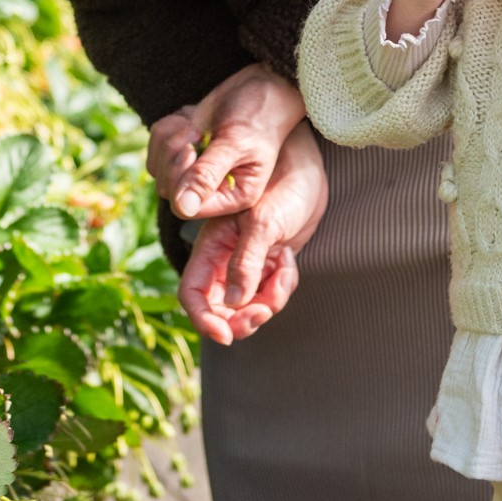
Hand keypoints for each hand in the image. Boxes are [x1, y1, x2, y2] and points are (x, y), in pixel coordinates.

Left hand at [146, 64, 305, 219]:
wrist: (260, 87)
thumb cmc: (257, 116)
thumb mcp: (235, 144)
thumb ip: (208, 175)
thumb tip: (185, 207)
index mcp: (232, 197)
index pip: (186, 208)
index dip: (180, 181)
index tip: (191, 151)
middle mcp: (211, 190)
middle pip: (167, 188)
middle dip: (175, 155)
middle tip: (197, 132)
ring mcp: (193, 171)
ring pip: (157, 167)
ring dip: (171, 139)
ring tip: (197, 126)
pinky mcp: (181, 151)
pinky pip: (154, 148)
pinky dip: (167, 128)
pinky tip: (190, 120)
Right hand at [178, 123, 327, 343]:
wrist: (308, 166)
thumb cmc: (282, 183)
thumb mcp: (263, 222)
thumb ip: (247, 261)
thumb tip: (235, 303)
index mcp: (211, 247)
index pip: (193, 293)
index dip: (203, 319)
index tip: (225, 335)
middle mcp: (225, 258)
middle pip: (220, 308)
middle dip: (239, 320)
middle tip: (263, 313)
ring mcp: (248, 262)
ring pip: (247, 305)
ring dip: (266, 303)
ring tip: (284, 272)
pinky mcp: (270, 263)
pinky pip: (271, 292)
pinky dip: (282, 287)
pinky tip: (289, 260)